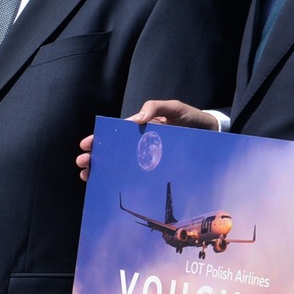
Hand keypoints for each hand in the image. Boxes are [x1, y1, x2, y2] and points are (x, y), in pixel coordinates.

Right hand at [82, 100, 221, 180]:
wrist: (211, 133)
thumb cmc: (191, 118)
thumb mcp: (173, 107)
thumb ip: (154, 108)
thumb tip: (134, 121)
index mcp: (140, 129)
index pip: (114, 134)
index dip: (98, 140)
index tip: (85, 145)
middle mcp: (140, 145)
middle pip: (112, 152)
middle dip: (95, 157)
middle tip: (82, 163)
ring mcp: (147, 158)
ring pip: (120, 165)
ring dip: (102, 171)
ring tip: (88, 176)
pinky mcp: (157, 170)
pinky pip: (137, 176)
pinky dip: (122, 181)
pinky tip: (110, 186)